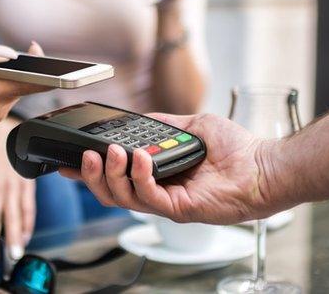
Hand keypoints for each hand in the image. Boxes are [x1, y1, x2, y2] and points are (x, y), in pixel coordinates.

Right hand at [0, 40, 47, 146]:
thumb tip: (9, 54)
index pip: (20, 82)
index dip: (40, 71)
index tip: (52, 62)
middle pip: (24, 86)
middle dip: (31, 69)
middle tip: (34, 52)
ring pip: (19, 90)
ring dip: (16, 76)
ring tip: (4, 66)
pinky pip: (11, 95)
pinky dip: (9, 84)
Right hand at [60, 113, 280, 224]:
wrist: (262, 165)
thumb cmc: (236, 150)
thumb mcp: (192, 127)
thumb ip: (164, 126)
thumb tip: (139, 120)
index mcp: (158, 175)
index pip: (115, 178)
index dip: (89, 172)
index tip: (66, 160)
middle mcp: (159, 192)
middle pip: (111, 193)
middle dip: (92, 176)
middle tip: (85, 156)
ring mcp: (168, 203)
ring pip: (124, 199)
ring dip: (113, 174)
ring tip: (112, 153)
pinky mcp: (180, 209)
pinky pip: (150, 197)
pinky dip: (140, 177)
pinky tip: (140, 159)